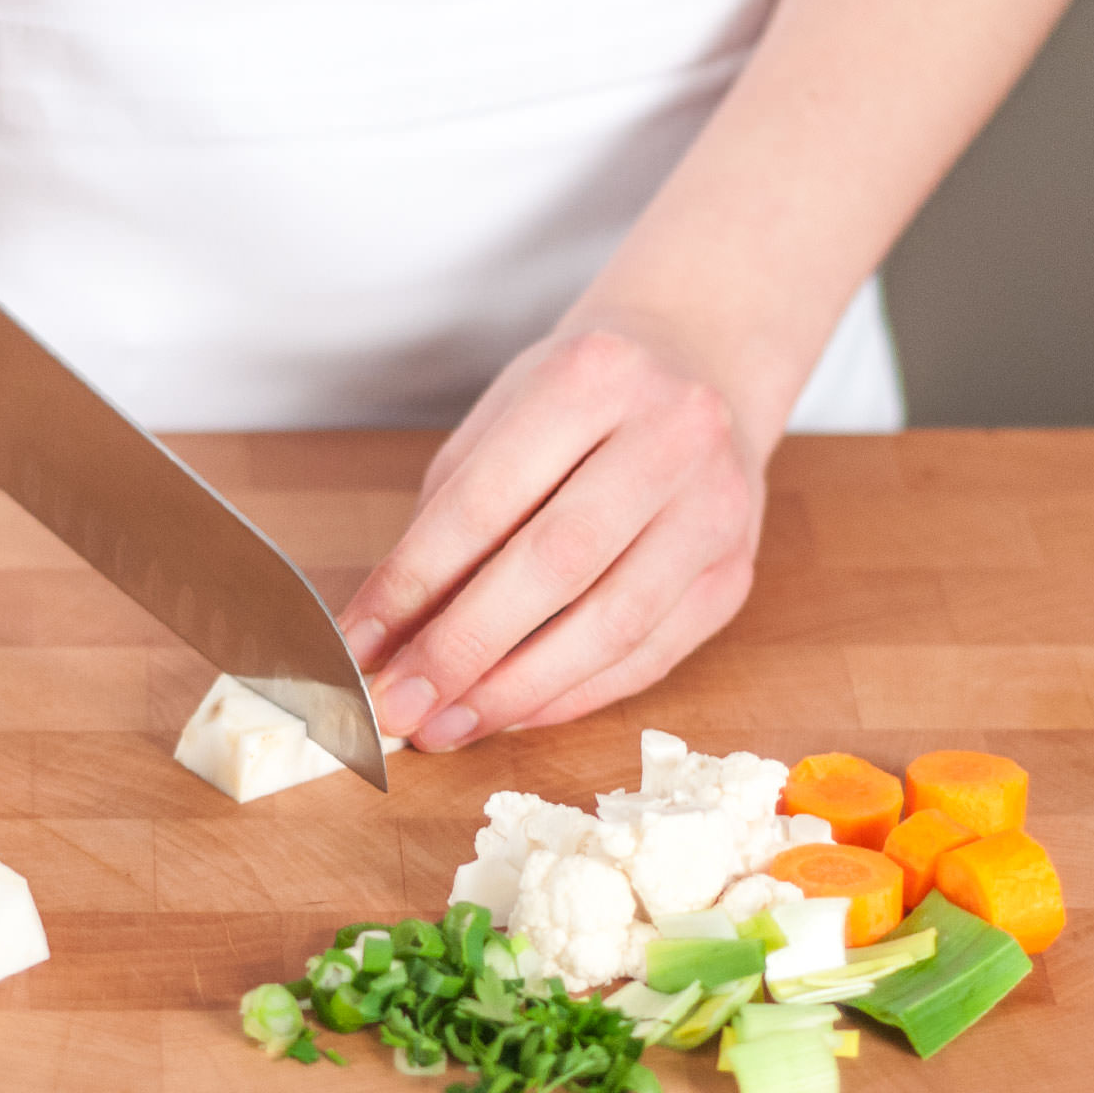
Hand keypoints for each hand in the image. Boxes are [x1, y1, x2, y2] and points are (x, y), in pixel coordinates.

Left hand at [338, 327, 766, 751]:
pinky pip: (649, 655)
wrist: (701, 365)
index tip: (358, 647)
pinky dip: (573, 696)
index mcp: (593, 378)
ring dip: (518, 690)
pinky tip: (514, 714)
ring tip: (449, 727)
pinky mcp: (734, 572)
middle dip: (465, 650)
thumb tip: (385, 639)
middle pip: (555, 566)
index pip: (484, 502)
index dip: (412, 585)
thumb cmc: (576, 404)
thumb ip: (445, 529)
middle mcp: (671, 434)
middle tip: (400, 707)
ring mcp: (715, 506)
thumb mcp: (498, 430)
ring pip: (613, 624)